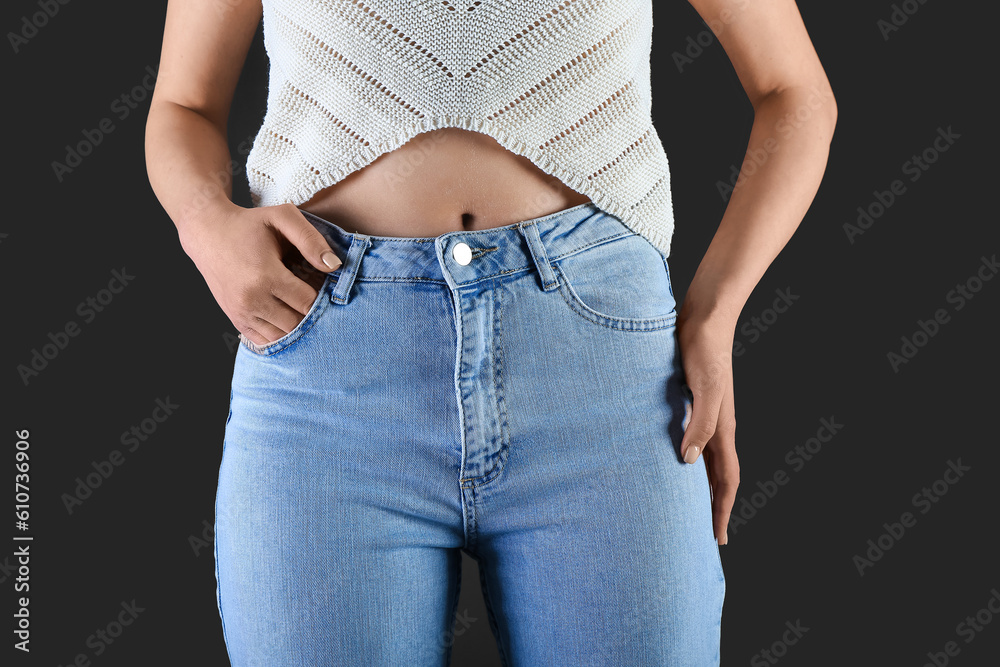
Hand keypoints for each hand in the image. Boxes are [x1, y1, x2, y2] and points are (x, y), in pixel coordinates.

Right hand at [178, 202, 342, 346]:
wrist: (207, 233)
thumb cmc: (249, 223)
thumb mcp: (282, 217)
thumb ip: (311, 239)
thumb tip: (334, 266)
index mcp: (265, 276)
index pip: (308, 302)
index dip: (323, 296)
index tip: (325, 285)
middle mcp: (252, 299)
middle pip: (297, 323)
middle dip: (312, 313)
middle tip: (316, 297)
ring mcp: (241, 313)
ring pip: (283, 335)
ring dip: (297, 325)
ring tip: (301, 305)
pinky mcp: (236, 320)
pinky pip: (266, 340)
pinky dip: (281, 333)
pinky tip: (287, 315)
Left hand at [676, 304, 740, 545]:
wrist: (703, 316)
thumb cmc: (703, 348)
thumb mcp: (705, 389)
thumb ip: (700, 425)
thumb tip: (689, 462)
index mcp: (723, 427)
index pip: (727, 479)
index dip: (722, 509)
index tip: (719, 539)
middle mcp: (718, 425)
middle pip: (720, 475)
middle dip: (716, 506)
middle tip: (709, 535)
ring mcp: (706, 413)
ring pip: (708, 459)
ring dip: (704, 485)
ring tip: (693, 507)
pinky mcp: (693, 400)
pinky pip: (694, 439)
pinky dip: (690, 458)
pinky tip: (676, 460)